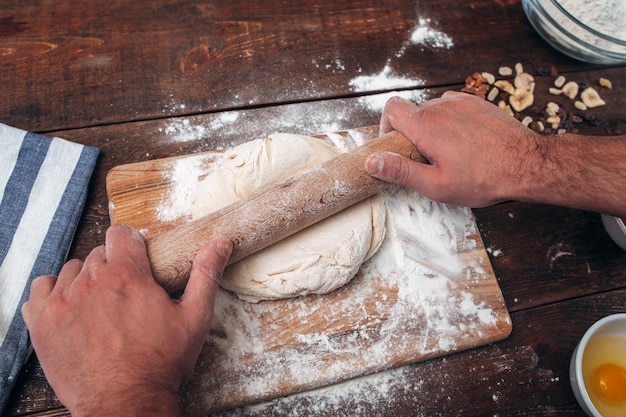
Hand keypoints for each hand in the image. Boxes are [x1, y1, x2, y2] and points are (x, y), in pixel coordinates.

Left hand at [22, 224, 231, 416]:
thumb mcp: (195, 318)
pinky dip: (53, 293)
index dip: (131, 244)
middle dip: (112, 268)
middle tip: (124, 294)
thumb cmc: (161, 363)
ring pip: (71, 270)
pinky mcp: (43, 322)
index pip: (120, 234)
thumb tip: (219, 243)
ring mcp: (63, 301)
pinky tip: (70, 307)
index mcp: (128, 275)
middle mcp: (92, 282)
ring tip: (99, 304)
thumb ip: (205, 275)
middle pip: (98, 254)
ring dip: (84, 280)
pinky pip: (40, 289)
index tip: (135, 259)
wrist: (126, 404)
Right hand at [365, 92, 537, 207]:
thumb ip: (400, 171)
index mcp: (425, 125)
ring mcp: (462, 102)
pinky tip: (465, 142)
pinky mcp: (478, 103)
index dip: (387, 126)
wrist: (527, 164)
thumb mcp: (435, 185)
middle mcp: (441, 107)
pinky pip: (454, 107)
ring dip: (433, 127)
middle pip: (413, 112)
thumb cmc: (483, 178)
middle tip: (426, 159)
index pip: (391, 108)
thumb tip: (371, 161)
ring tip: (448, 152)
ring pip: (434, 109)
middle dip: (412, 133)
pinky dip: (452, 121)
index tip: (396, 145)